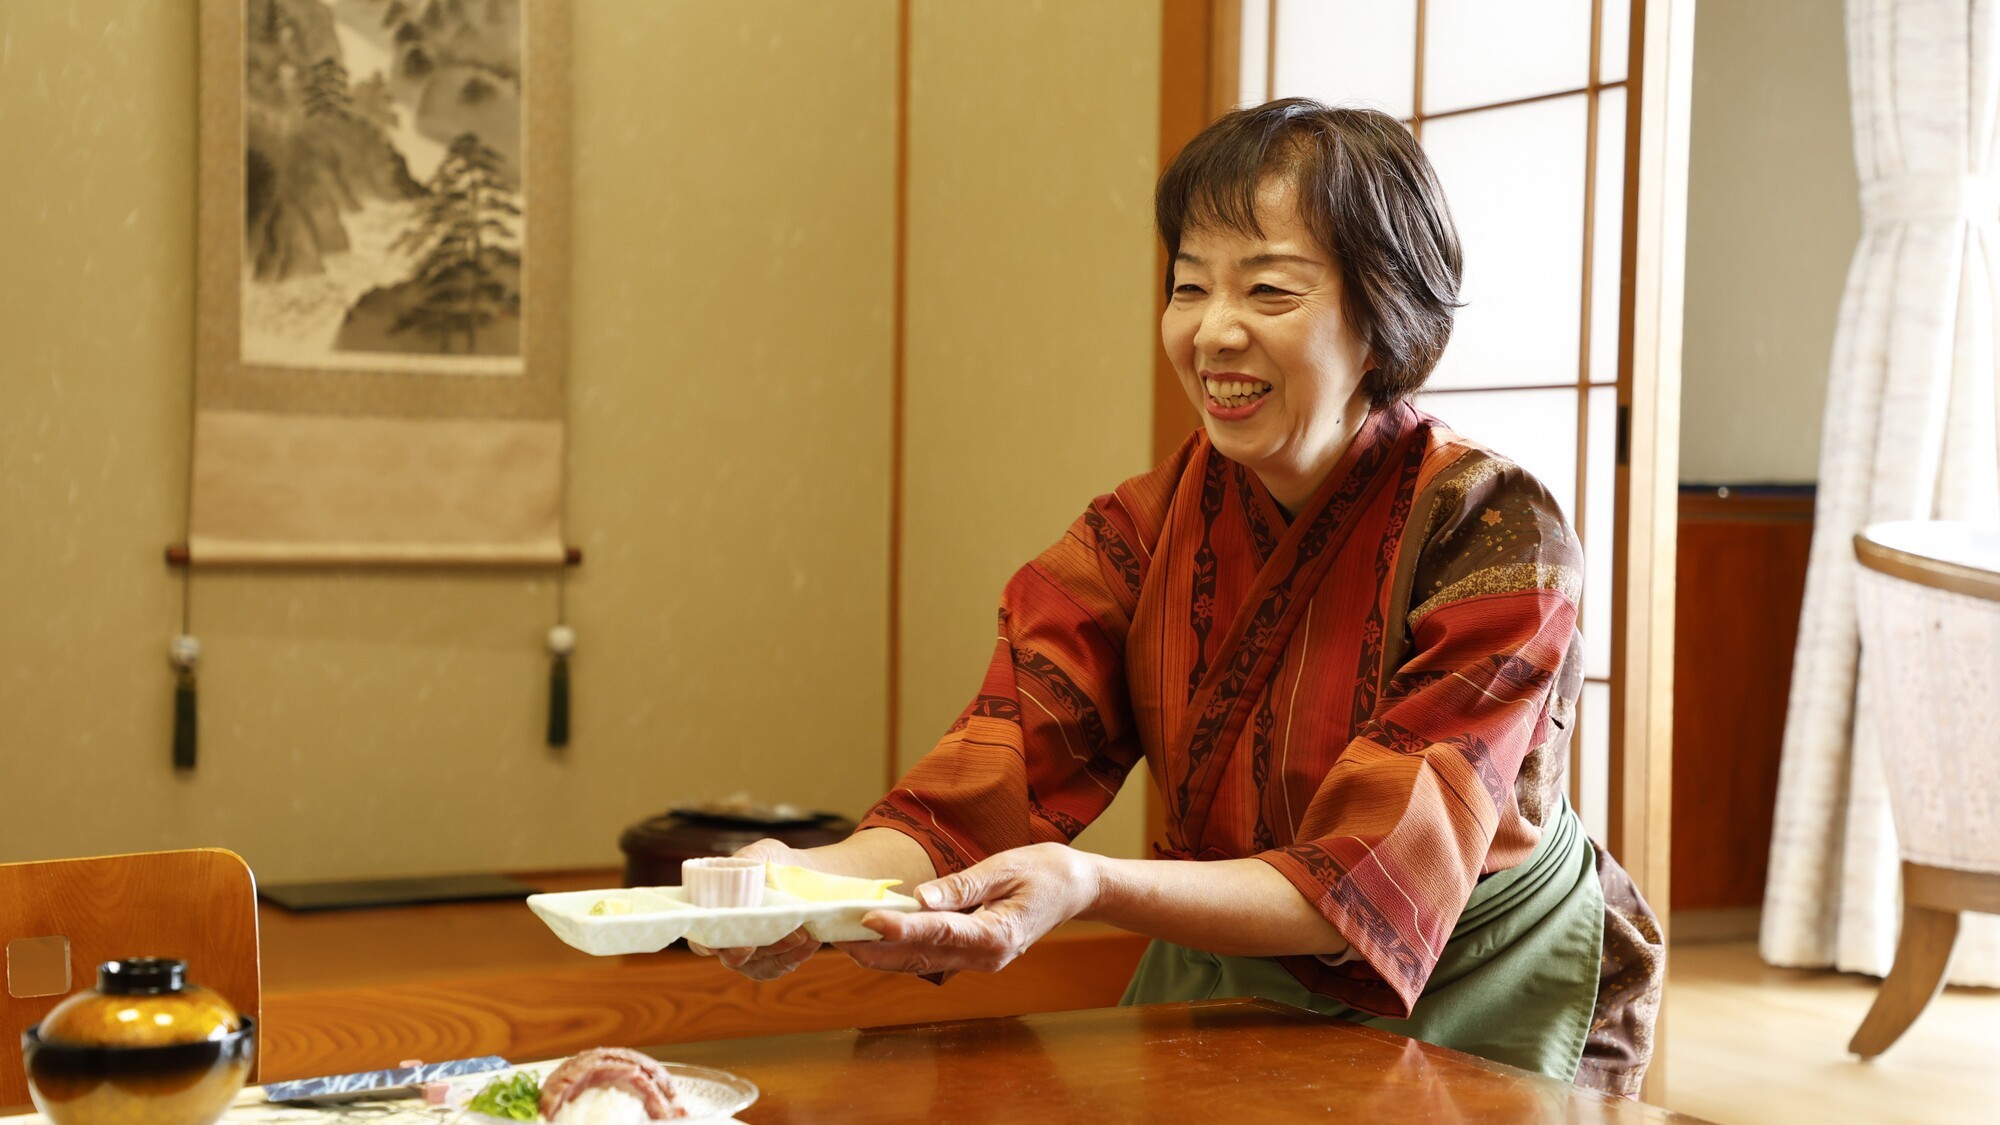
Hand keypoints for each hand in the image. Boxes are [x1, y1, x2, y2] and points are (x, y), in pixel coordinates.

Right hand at [687, 838, 820, 980]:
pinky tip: (812, 941)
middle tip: (752, 946)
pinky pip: (782, 965)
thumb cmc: (775, 863)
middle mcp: (731, 939)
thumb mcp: (763, 853)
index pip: (701, 937)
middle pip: (730, 957)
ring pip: (759, 967)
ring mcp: (755, 953)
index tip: (714, 944)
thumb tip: (738, 866)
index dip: (704, 943)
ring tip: (800, 936)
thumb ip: (749, 859)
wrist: (807, 874)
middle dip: (740, 953)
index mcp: (718, 913)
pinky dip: (797, 955)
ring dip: (778, 954)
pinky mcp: (778, 959)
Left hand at [837, 843, 1099, 975]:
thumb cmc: (1043, 871)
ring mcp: (979, 962)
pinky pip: (930, 958)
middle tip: (835, 933)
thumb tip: (921, 897)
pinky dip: (900, 951)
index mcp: (996, 934)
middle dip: (876, 947)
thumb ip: (962, 886)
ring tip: (841, 938)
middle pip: (921, 956)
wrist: (1073, 889)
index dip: (901, 928)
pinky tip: (873, 941)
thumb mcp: (1005, 867)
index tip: (869, 919)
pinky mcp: (972, 957)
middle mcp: (985, 957)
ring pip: (920, 963)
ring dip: (881, 953)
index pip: (939, 932)